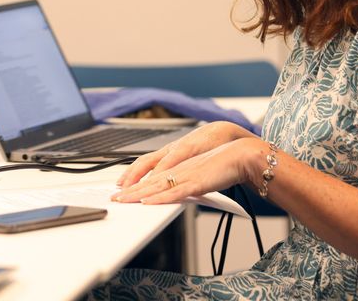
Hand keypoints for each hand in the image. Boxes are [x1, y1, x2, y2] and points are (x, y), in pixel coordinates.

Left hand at [114, 136, 267, 203]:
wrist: (241, 155)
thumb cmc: (225, 163)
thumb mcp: (202, 174)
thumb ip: (189, 182)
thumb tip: (181, 192)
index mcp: (179, 165)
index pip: (152, 174)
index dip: (136, 181)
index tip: (123, 189)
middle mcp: (179, 168)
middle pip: (149, 180)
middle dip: (130, 189)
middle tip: (115, 197)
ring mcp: (186, 175)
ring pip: (156, 185)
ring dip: (138, 194)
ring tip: (123, 200)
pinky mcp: (196, 182)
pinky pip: (174, 191)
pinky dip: (160, 197)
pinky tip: (148, 202)